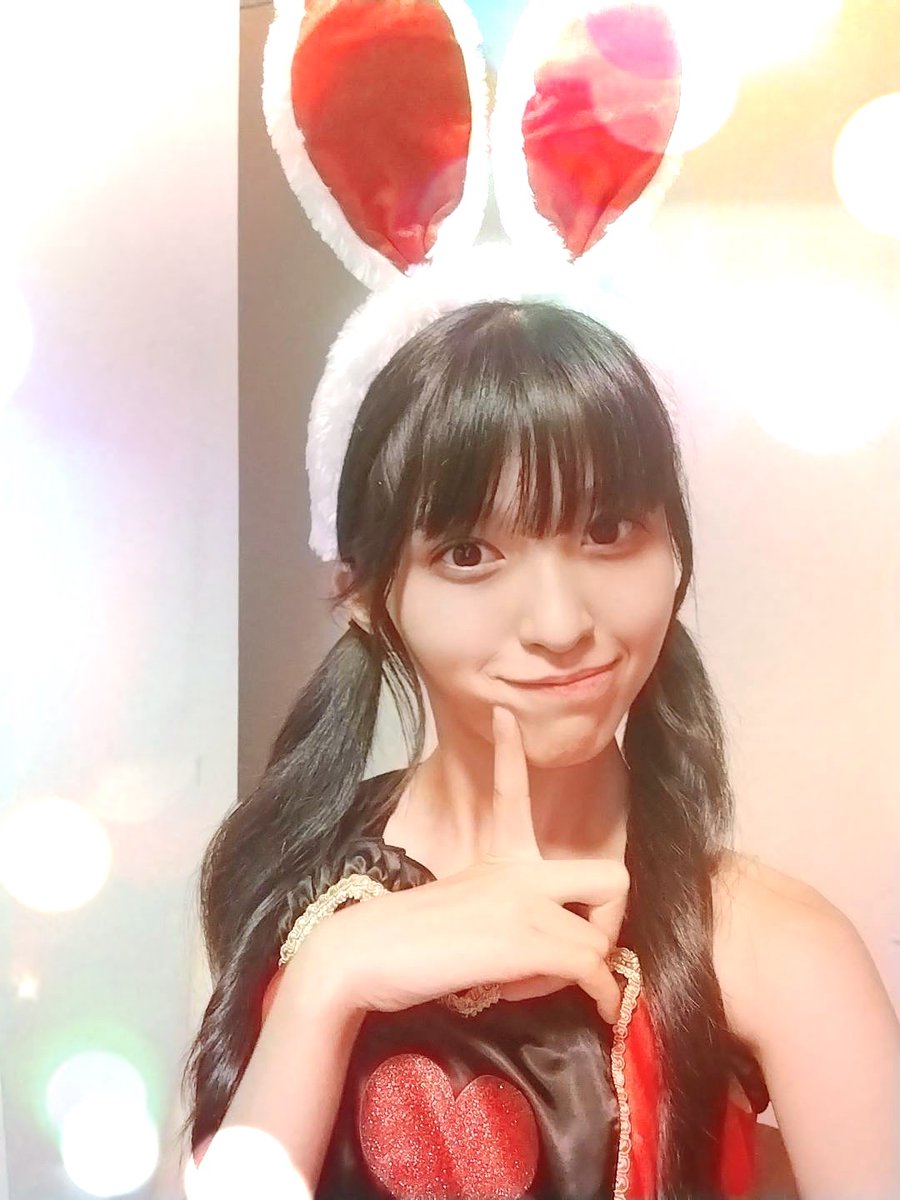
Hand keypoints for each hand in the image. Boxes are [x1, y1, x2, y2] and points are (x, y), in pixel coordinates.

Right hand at [293, 705, 629, 1023]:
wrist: (361, 952)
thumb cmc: (400, 941)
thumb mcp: (462, 913)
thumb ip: (502, 916)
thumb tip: (540, 954)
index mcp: (498, 857)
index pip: (510, 789)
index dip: (509, 751)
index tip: (503, 714)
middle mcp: (518, 872)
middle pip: (613, 878)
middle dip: (614, 923)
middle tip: (584, 952)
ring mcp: (523, 902)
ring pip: (600, 941)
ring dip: (583, 976)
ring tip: (536, 987)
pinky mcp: (524, 939)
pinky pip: (589, 968)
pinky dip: (594, 994)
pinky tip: (583, 1006)